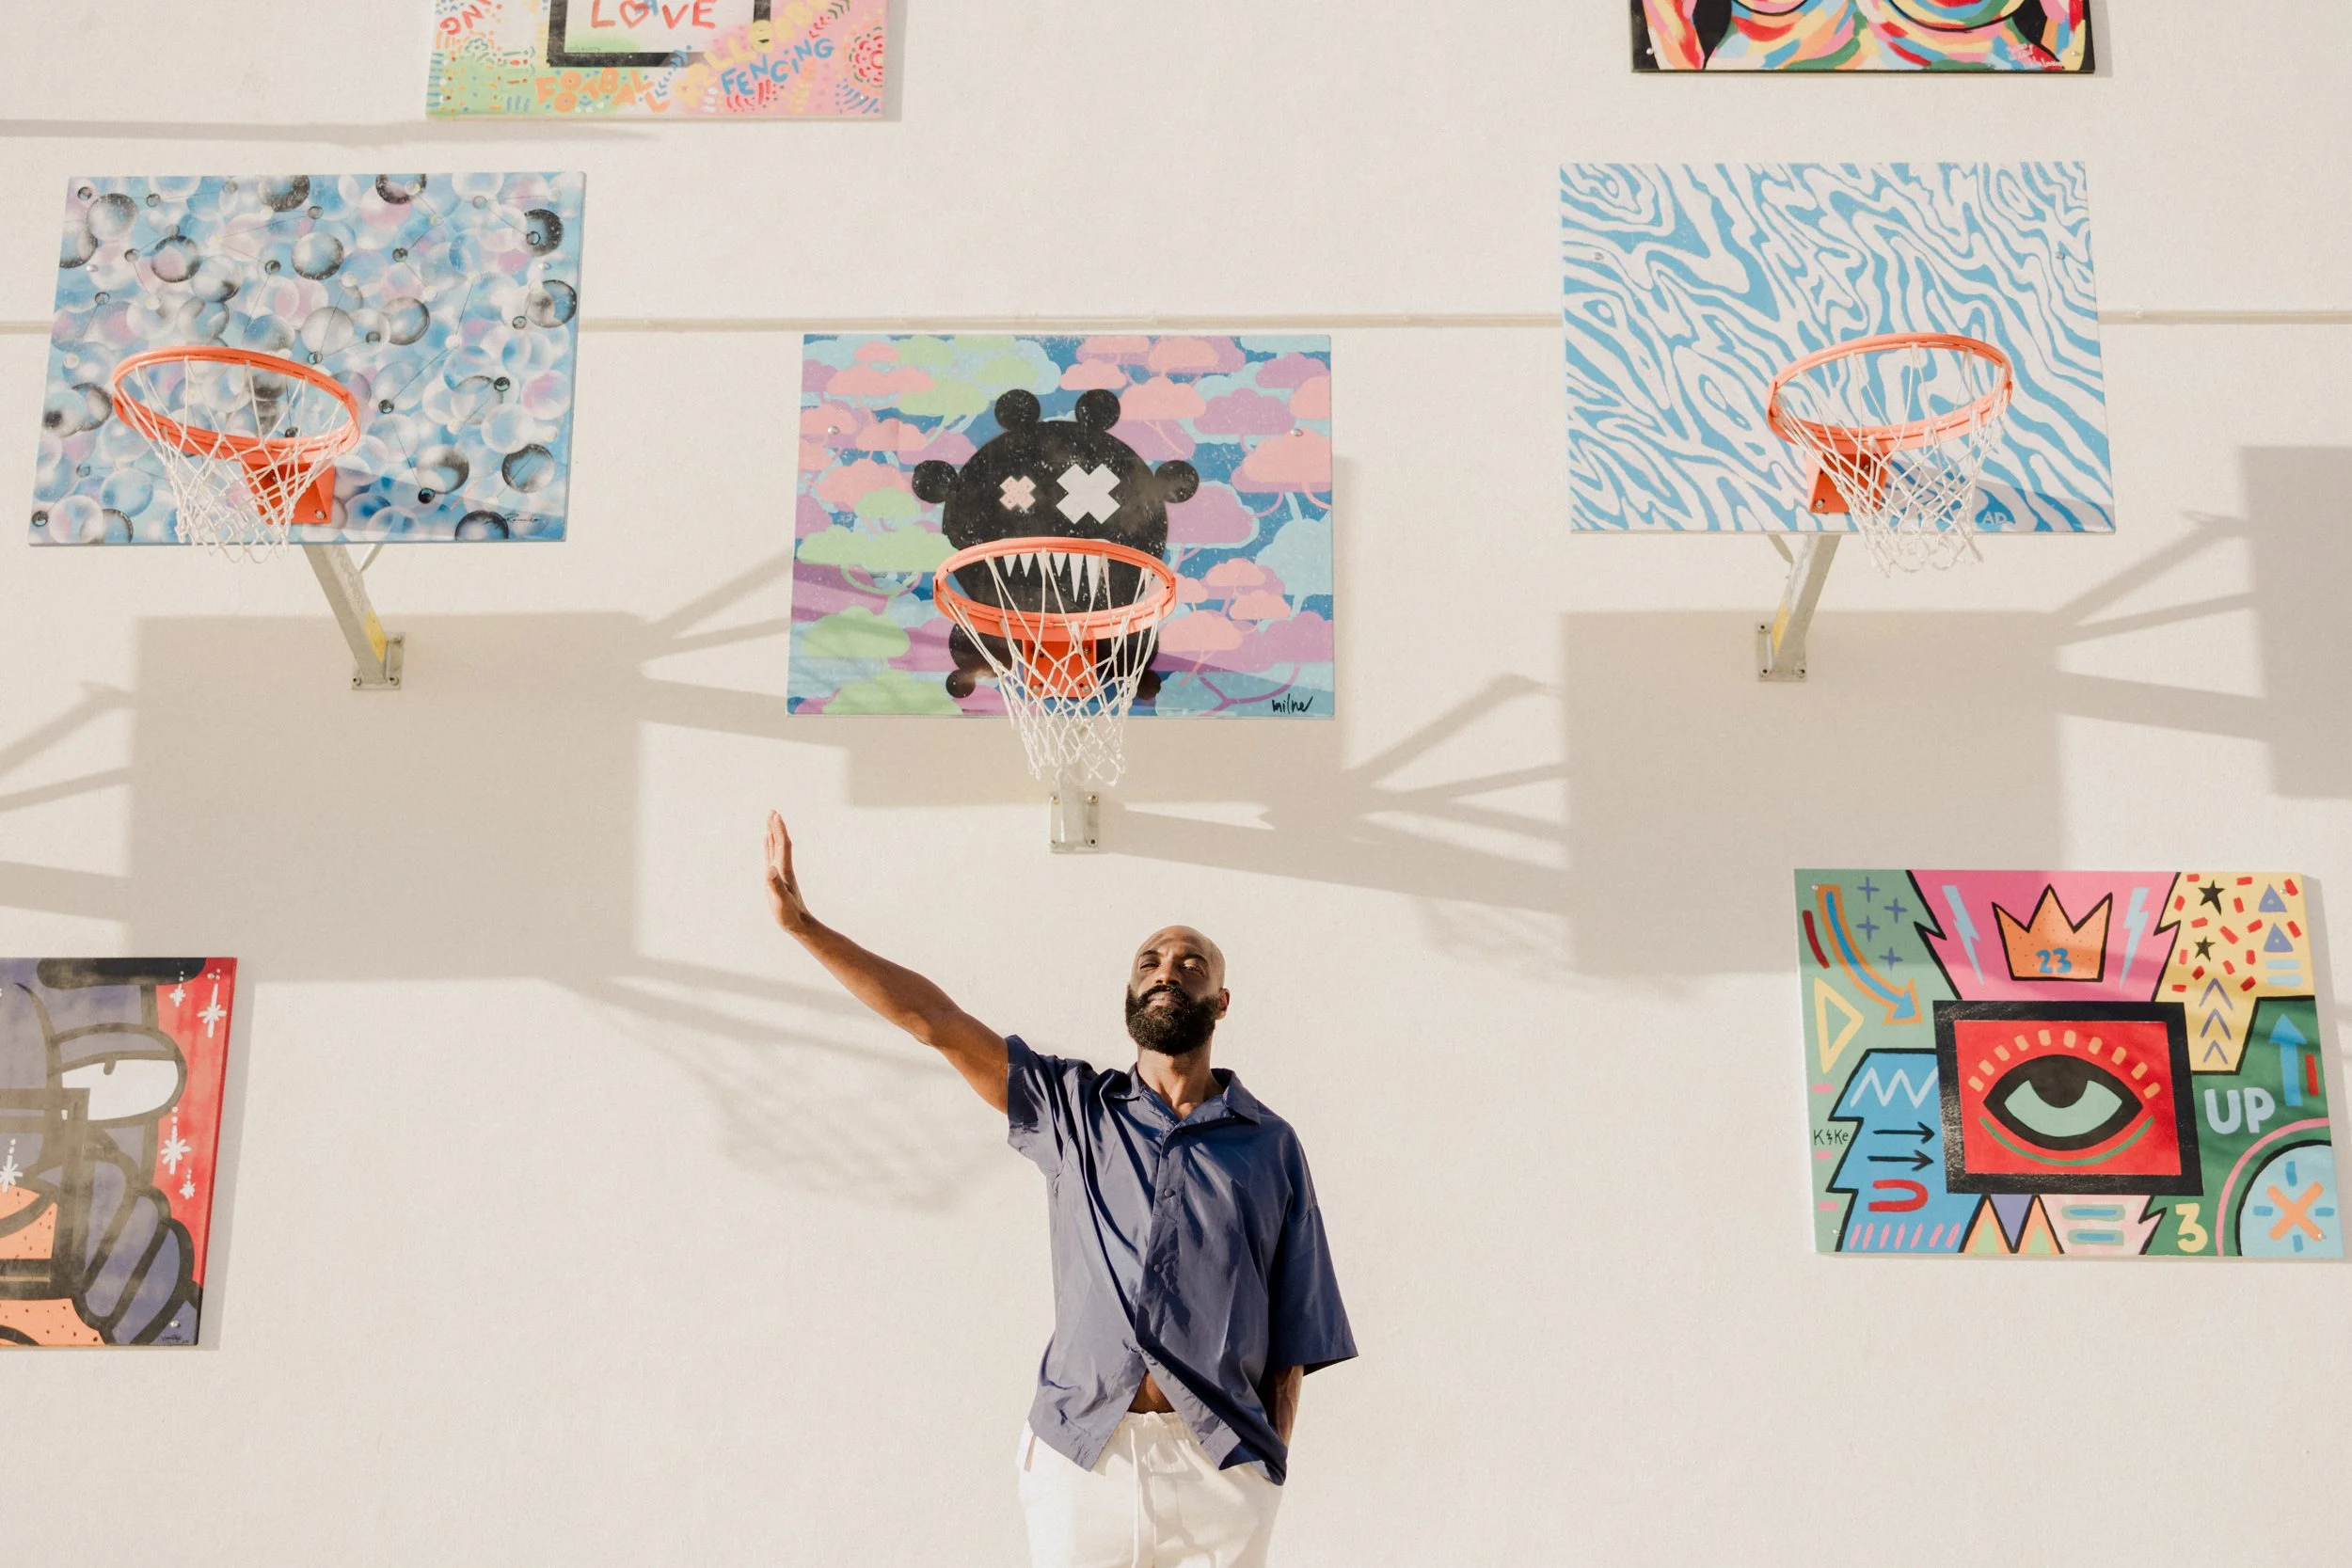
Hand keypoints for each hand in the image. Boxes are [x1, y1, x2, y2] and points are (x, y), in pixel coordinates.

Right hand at [764, 811, 812, 934]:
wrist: (798, 924)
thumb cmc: (789, 915)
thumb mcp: (781, 901)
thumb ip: (776, 885)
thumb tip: (770, 869)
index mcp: (784, 871)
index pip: (782, 845)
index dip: (779, 830)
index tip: (776, 815)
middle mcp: (783, 868)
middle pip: (780, 843)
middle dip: (776, 827)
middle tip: (772, 811)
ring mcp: (780, 873)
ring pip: (776, 848)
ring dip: (773, 834)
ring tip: (770, 821)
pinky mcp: (777, 878)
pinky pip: (772, 857)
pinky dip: (769, 847)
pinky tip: (768, 844)